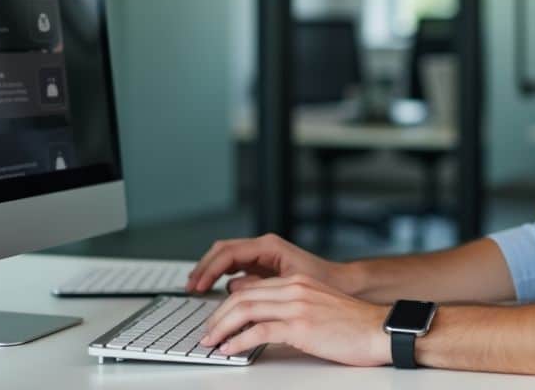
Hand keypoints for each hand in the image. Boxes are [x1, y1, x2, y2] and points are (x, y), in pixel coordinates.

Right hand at [187, 233, 346, 293]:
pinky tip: (214, 289)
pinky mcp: (263, 265)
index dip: (209, 269)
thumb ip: (258, 285)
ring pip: (226, 257)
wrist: (343, 283)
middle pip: (222, 251)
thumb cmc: (323, 282)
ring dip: (210, 271)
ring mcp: (263, 255)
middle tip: (191, 287)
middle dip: (204, 267)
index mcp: (268, 246)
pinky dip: (220, 275)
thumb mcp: (288, 285)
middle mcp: (264, 246)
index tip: (198, 285)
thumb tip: (232, 288)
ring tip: (196, 287)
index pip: (228, 252)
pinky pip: (235, 266)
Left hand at [199, 274, 389, 366]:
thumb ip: (293, 305)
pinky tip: (230, 349)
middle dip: (218, 316)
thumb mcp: (318, 305)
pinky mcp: (300, 326)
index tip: (218, 320)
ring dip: (221, 328)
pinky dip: (238, 341)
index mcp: (298, 282)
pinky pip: (258, 331)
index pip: (252, 288)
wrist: (379, 330)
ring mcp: (297, 305)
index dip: (228, 305)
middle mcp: (295, 288)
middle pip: (242, 297)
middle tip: (208, 334)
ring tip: (212, 342)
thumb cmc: (354, 324)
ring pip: (245, 310)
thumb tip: (265, 319)